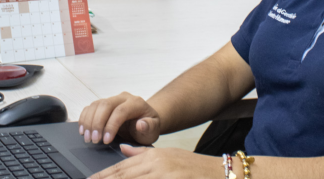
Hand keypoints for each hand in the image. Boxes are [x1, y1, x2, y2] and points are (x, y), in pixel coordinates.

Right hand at [78, 92, 160, 145]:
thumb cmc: (148, 126)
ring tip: (87, 138)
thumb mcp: (153, 130)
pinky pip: (90, 107)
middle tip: (94, 140)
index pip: (120, 111)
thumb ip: (149, 127)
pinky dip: (84, 118)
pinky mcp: (103, 104)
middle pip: (105, 105)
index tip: (106, 140)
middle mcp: (123, 98)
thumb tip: (141, 124)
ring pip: (95, 105)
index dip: (111, 125)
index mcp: (136, 103)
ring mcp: (112, 99)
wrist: (144, 121)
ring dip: (88, 122)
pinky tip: (83, 130)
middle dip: (97, 123)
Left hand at [91, 145, 221, 178]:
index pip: (122, 167)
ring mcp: (165, 175)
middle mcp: (157, 165)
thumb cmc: (193, 166)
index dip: (104, 175)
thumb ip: (142, 153)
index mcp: (153, 156)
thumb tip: (122, 149)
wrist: (219, 172)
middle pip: (124, 176)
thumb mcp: (167, 155)